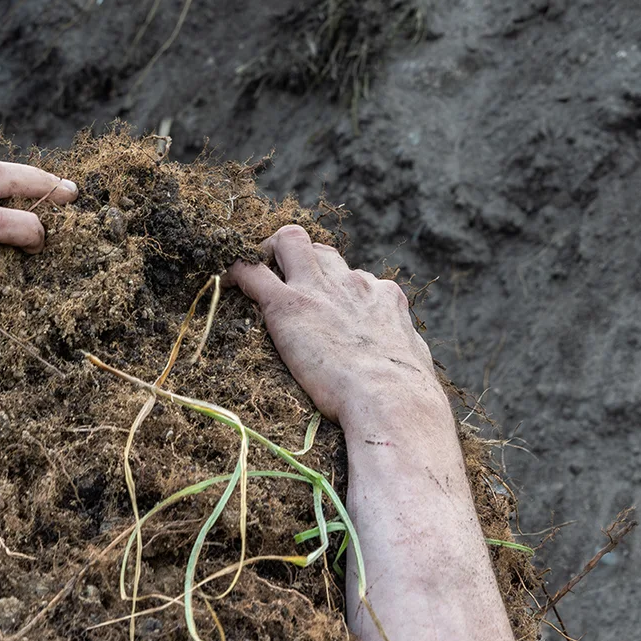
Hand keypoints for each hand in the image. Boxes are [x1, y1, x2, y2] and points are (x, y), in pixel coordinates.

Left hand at [228, 227, 442, 422]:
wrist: (392, 399)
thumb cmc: (407, 395)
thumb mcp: (414, 360)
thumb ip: (404, 347)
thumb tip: (410, 358)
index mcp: (383, 297)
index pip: (356, 278)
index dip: (337, 291)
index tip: (326, 312)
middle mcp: (352, 283)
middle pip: (322, 249)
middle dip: (302, 257)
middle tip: (284, 282)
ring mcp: (319, 289)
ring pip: (290, 242)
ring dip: (271, 254)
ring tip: (254, 278)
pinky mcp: (288, 304)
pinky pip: (252, 271)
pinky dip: (236, 271)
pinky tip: (226, 281)